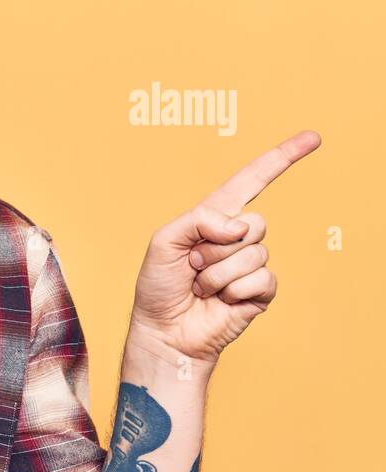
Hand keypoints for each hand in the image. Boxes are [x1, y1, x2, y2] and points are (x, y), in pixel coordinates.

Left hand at [128, 131, 321, 367]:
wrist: (164, 332)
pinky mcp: (261, 291)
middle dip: (216, 247)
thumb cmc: (159, 287)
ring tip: (201, 287)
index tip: (312, 139)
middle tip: (193, 266)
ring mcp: (251, 265)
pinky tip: (220, 301)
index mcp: (214, 218)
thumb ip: (199, 219)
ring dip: (218, 274)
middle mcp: (236, 238)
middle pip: (254, 222)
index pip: (251, 181)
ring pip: (253, 254)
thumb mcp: (164, 241)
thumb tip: (240, 225)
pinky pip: (262, 279)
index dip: (281, 159)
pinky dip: (234, 291)